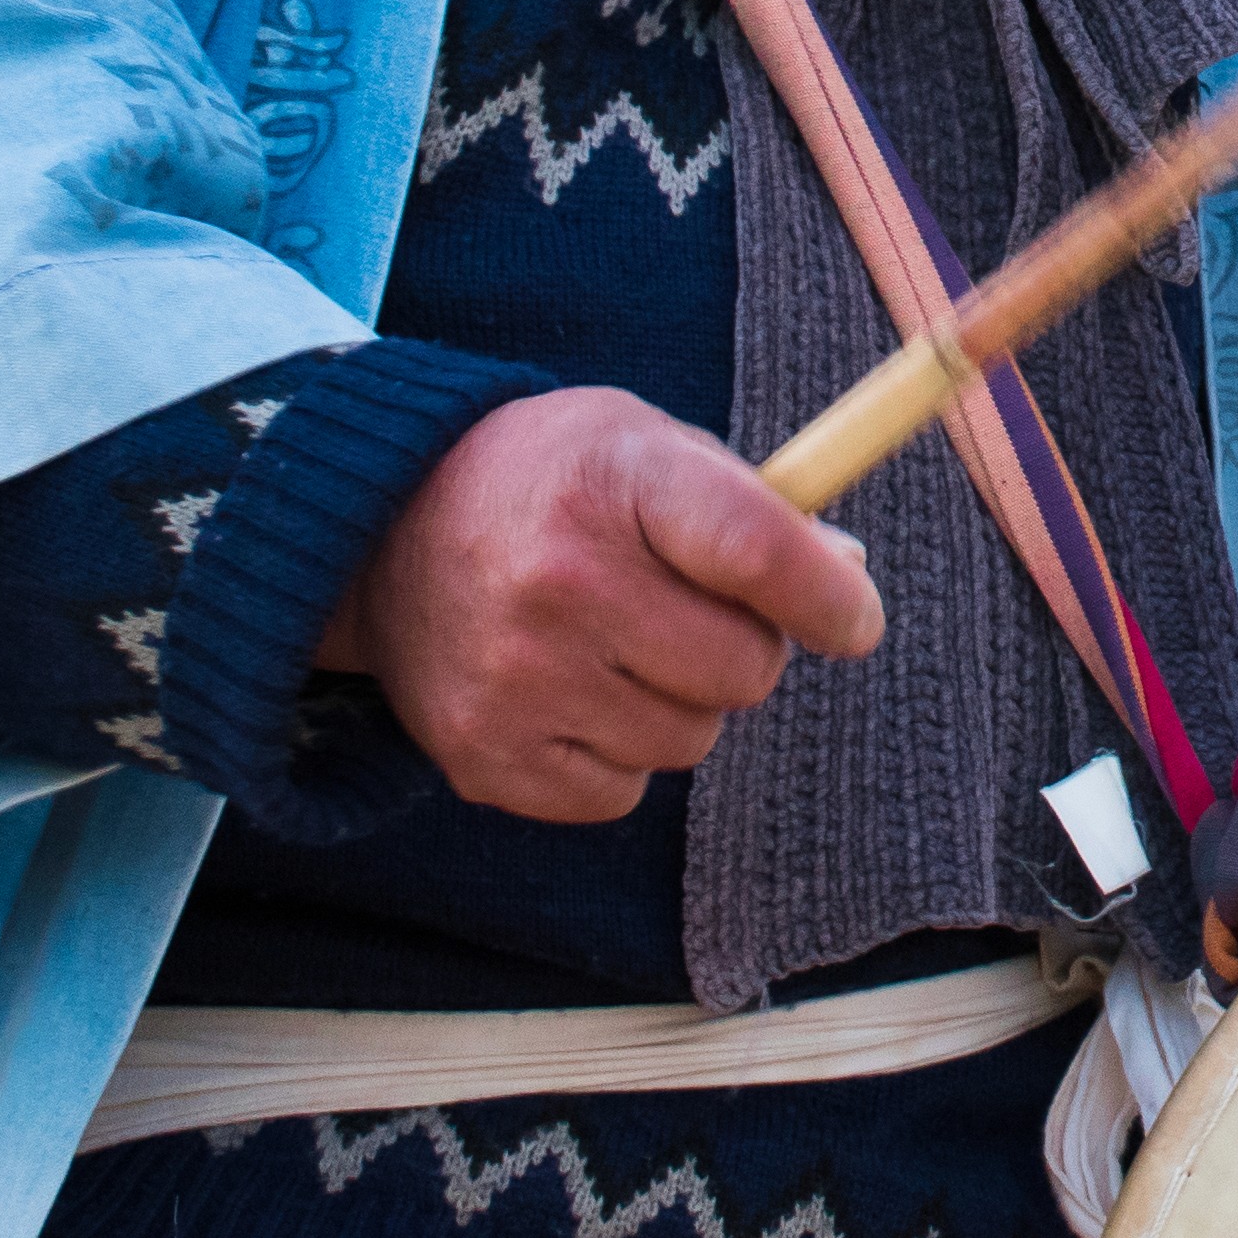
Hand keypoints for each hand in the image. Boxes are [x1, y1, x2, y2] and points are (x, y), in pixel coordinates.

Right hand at [315, 389, 880, 820]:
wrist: (383, 534)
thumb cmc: (552, 484)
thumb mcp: (646, 445)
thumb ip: (754, 507)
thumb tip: (846, 579)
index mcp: (613, 481)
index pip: (758, 553)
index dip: (830, 598)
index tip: (854, 619)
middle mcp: (559, 581)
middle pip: (742, 668)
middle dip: (747, 647)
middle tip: (695, 613)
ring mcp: (516, 677)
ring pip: (691, 739)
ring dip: (681, 703)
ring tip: (617, 643)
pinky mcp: (486, 757)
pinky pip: (623, 793)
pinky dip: (618, 754)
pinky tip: (572, 689)